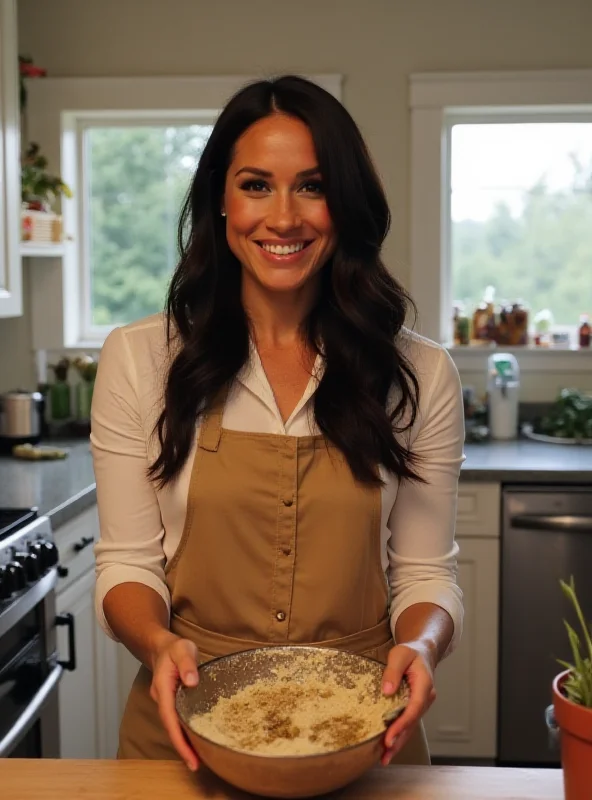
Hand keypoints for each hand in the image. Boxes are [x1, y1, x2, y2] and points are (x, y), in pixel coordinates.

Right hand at [149, 633, 199, 770]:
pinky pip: (178, 720)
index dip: (179, 738)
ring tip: (199, 758)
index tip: (189, 754)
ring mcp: (165, 702)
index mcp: (163, 688)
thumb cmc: (174, 648)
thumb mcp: (182, 649)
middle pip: (170, 727)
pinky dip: (185, 731)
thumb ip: (187, 664)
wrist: (161, 647)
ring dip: (184, 742)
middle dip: (182, 747)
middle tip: (197, 764)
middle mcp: (162, 699)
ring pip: (173, 726)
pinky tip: (197, 739)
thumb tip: (192, 682)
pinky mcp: (172, 702)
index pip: (169, 718)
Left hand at [380, 642, 436, 765]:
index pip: (413, 709)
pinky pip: (408, 723)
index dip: (401, 725)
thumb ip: (392, 671)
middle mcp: (425, 698)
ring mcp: (422, 704)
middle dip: (399, 740)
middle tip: (385, 755)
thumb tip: (386, 692)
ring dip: (398, 743)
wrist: (423, 652)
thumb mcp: (400, 654)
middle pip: (412, 723)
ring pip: (411, 727)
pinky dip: (399, 735)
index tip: (389, 737)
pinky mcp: (415, 707)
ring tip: (384, 759)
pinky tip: (389, 747)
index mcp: (424, 685)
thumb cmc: (410, 652)